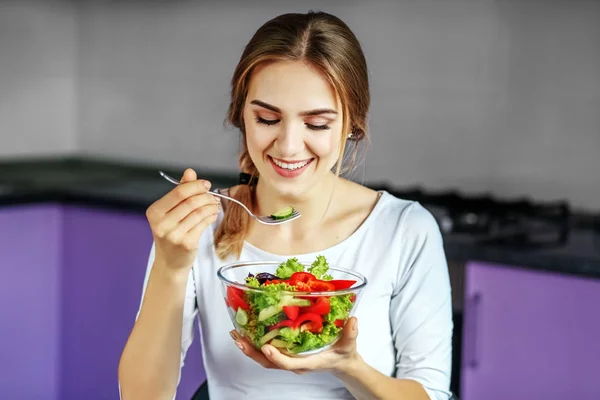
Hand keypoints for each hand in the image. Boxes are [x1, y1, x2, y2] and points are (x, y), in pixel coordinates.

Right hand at [146, 168, 219, 271]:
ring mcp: (174, 235)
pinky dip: (211, 216)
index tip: (206, 184)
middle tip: (212, 196)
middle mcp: (161, 224)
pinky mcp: (187, 243)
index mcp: (154, 212)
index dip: (195, 186)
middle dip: (205, 196)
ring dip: (211, 206)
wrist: (170, 261)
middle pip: (191, 202)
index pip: (178, 192)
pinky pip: (204, 224)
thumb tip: (190, 172)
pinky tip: (212, 215)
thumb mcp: (170, 211)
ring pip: (199, 212)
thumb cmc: (171, 232)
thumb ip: (180, 190)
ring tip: (214, 205)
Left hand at [231, 317, 360, 374]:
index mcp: (309, 362)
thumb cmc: (344, 354)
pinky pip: (268, 353)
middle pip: (269, 363)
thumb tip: (353, 321)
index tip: (266, 347)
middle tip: (238, 339)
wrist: (342, 364)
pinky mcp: (287, 355)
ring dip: (250, 348)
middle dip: (253, 352)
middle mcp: (295, 363)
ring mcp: (289, 360)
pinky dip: (256, 344)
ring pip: (265, 359)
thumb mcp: (349, 345)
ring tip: (236, 334)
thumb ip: (351, 334)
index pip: (289, 364)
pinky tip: (247, 332)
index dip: (277, 357)